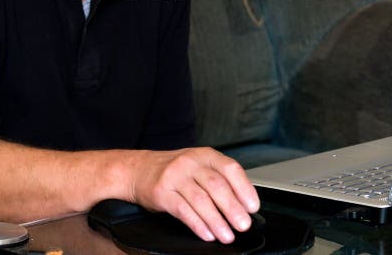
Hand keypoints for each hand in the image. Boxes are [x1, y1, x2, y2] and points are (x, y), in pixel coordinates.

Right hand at [128, 147, 259, 243]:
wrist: (138, 169)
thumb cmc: (174, 170)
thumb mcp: (198, 166)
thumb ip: (218, 179)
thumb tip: (243, 203)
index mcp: (205, 155)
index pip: (230, 168)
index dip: (244, 188)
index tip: (253, 207)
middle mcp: (190, 162)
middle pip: (217, 186)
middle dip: (233, 208)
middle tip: (243, 225)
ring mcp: (175, 176)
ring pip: (201, 200)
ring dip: (217, 221)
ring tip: (227, 235)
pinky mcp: (162, 192)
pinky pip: (183, 210)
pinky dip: (198, 224)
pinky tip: (207, 234)